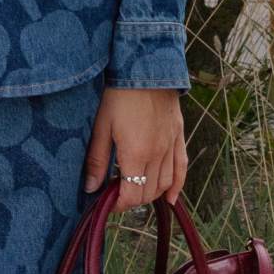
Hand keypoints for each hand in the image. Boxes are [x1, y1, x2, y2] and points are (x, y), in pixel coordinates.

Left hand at [82, 87, 186, 208]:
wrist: (146, 69)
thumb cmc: (119, 96)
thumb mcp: (101, 126)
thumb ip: (97, 160)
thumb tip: (91, 188)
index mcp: (136, 154)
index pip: (131, 194)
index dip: (119, 204)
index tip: (107, 203)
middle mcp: (157, 154)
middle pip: (148, 192)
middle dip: (131, 200)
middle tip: (116, 195)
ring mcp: (171, 146)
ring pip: (165, 183)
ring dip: (150, 195)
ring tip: (135, 193)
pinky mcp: (179, 136)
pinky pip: (182, 167)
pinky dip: (177, 186)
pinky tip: (170, 198)